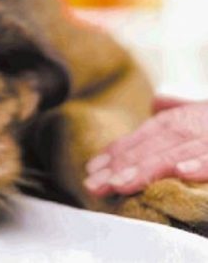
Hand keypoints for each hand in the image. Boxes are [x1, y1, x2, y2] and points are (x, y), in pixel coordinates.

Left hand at [84, 99, 207, 196]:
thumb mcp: (200, 111)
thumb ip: (175, 110)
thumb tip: (156, 101)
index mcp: (176, 121)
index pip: (138, 139)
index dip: (114, 154)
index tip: (91, 169)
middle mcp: (187, 128)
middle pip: (148, 148)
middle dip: (119, 167)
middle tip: (94, 184)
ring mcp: (207, 138)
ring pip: (172, 155)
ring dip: (146, 169)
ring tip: (120, 183)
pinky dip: (199, 163)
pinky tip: (180, 172)